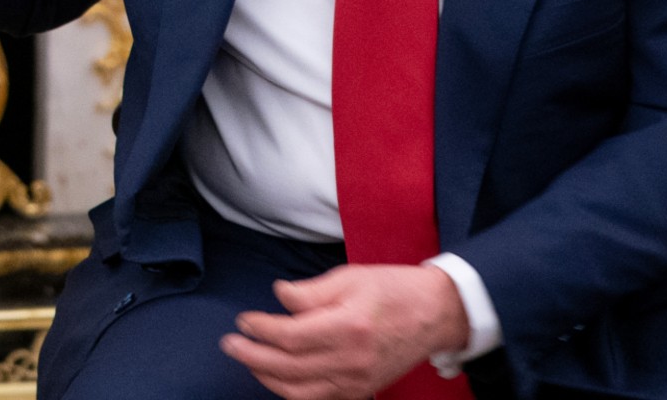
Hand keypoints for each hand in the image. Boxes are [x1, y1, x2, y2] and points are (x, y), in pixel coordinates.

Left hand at [219, 264, 469, 399]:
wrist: (436, 315)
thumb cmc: (393, 290)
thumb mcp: (350, 278)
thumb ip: (310, 292)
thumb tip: (278, 295)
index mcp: (349, 327)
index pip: (291, 337)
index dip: (261, 329)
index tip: (244, 319)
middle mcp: (352, 360)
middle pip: (289, 368)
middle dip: (253, 356)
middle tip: (230, 343)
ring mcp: (358, 380)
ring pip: (300, 392)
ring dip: (267, 378)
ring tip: (248, 359)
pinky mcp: (361, 390)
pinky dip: (292, 393)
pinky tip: (276, 378)